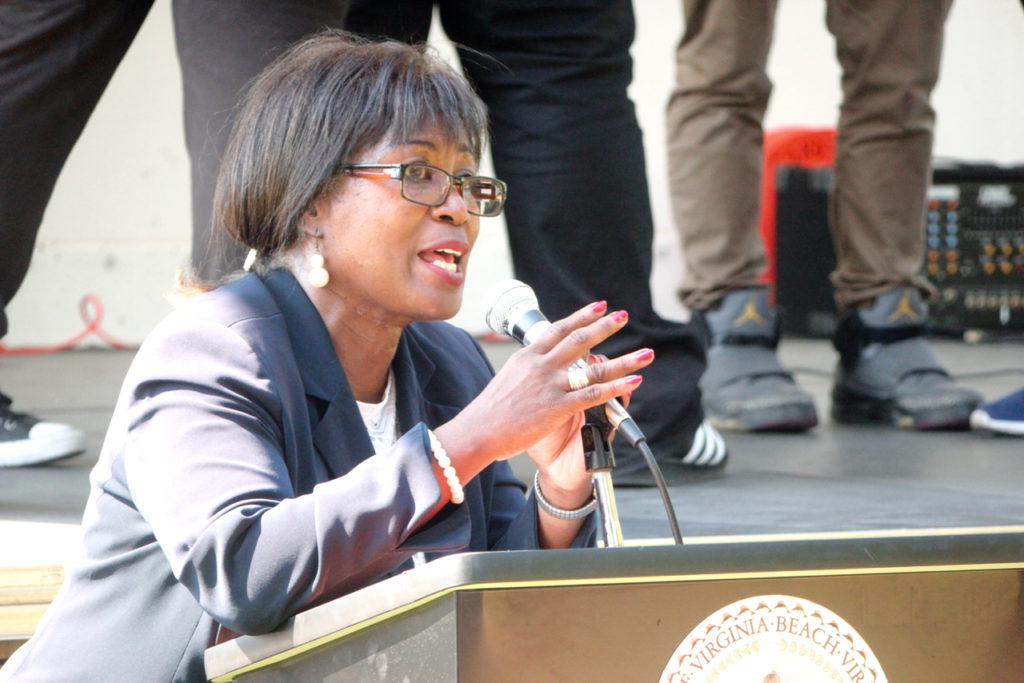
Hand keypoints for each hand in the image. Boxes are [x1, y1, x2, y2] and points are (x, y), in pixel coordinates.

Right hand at [433, 301, 654, 487]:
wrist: (478, 430)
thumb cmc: (490, 411)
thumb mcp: (507, 379)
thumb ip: (527, 370)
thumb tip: (537, 365)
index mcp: (528, 356)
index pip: (558, 329)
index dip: (581, 317)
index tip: (598, 307)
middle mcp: (541, 365)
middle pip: (580, 339)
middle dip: (605, 326)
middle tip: (622, 316)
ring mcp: (551, 385)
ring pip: (595, 368)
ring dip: (625, 360)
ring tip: (646, 353)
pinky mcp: (558, 406)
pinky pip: (594, 394)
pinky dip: (617, 388)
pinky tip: (633, 382)